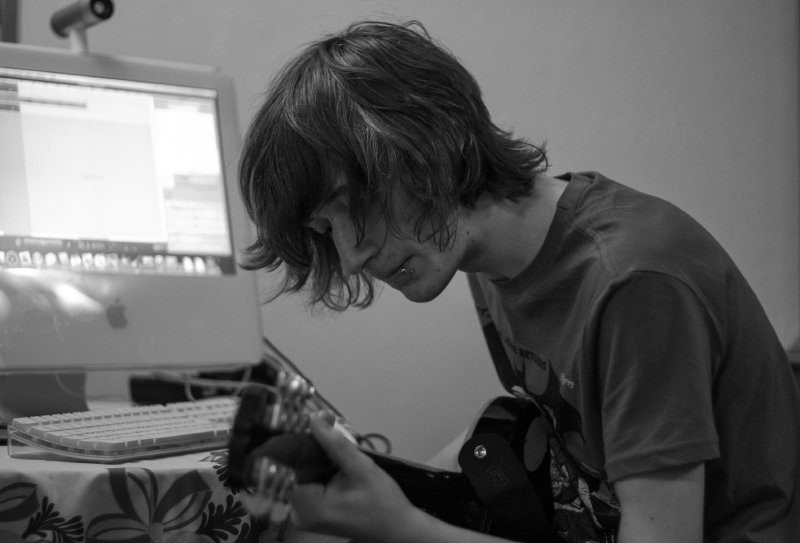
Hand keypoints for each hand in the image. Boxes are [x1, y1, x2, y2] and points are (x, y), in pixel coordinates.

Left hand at [288, 413, 421, 542]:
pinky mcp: (311, 510)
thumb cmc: (383, 502)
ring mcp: (304, 513)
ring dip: (316, 452)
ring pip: (300, 470)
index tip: (310, 421)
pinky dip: (320, 464)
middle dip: (309, 444)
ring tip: (336, 437)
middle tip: (327, 422)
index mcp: (308, 507)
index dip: (295, 442)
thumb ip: (335, 444)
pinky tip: (335, 456)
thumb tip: (313, 418)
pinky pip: (308, 479)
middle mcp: (299, 513)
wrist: (396, 527)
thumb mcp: (361, 468)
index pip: (284, 468)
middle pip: (291, 468)